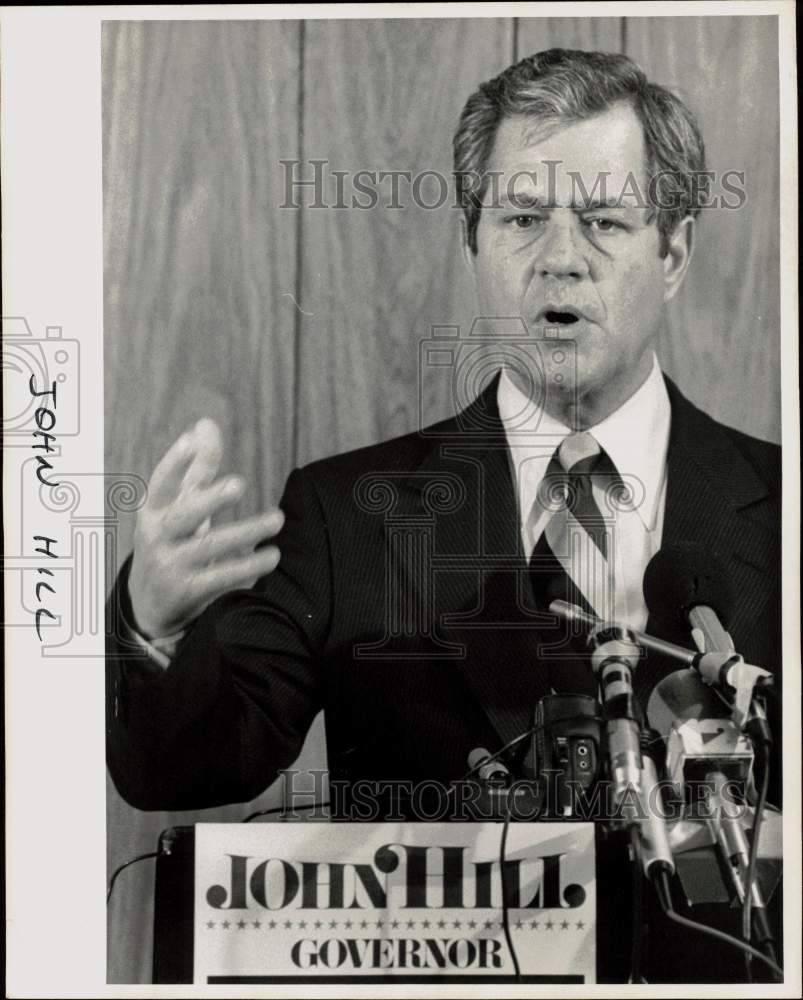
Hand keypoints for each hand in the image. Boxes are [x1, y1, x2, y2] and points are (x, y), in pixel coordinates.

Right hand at [128, 418, 283, 637]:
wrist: (150, 602)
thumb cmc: (173, 539)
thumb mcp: (179, 506)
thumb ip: (196, 467)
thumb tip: (206, 424)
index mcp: (154, 510)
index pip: (161, 482)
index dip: (174, 461)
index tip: (191, 440)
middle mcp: (158, 536)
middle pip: (184, 515)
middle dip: (210, 499)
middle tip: (239, 483)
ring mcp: (171, 565)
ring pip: (210, 547)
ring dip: (246, 532)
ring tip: (277, 518)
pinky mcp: (188, 591)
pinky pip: (221, 577)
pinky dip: (248, 566)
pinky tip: (273, 555)